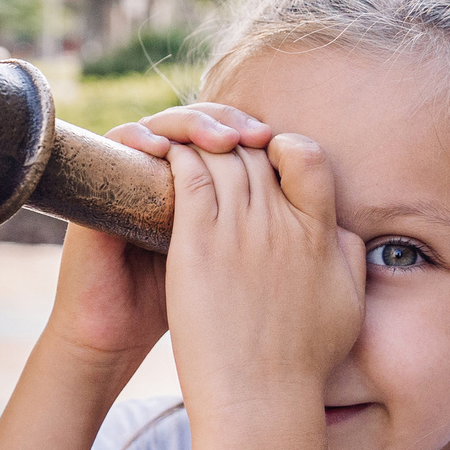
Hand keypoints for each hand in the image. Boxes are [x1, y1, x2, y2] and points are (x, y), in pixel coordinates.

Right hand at [44, 104, 271, 367]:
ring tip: (219, 140)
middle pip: (205, 117)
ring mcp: (137, 171)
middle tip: (254, 135)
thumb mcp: (241, 274)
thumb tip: (344, 232)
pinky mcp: (104, 181)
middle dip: (231, 120)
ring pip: (167, 120)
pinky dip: (139, 135)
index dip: (257, 132)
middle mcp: (172, 171)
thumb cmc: (184, 311)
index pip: (236, 134)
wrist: (118, 332)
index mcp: (210, 188)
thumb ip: (285, 248)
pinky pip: (118, 139)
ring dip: (194, 122)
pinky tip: (161, 148)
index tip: (278, 147)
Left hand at [163, 130, 363, 418]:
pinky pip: (186, 177)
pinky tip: (161, 159)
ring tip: (183, 147)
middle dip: (234, 144)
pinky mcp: (196, 243)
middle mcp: (281, 223)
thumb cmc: (302, 362)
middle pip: (254, 154)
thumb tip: (343, 226)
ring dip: (200, 146)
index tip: (266, 157)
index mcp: (320, 232)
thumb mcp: (348, 304)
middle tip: (213, 151)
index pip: (307, 155)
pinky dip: (174, 158)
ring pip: (218, 158)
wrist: (259, 398)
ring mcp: (237, 231)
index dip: (284, 146)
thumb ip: (348, 255)